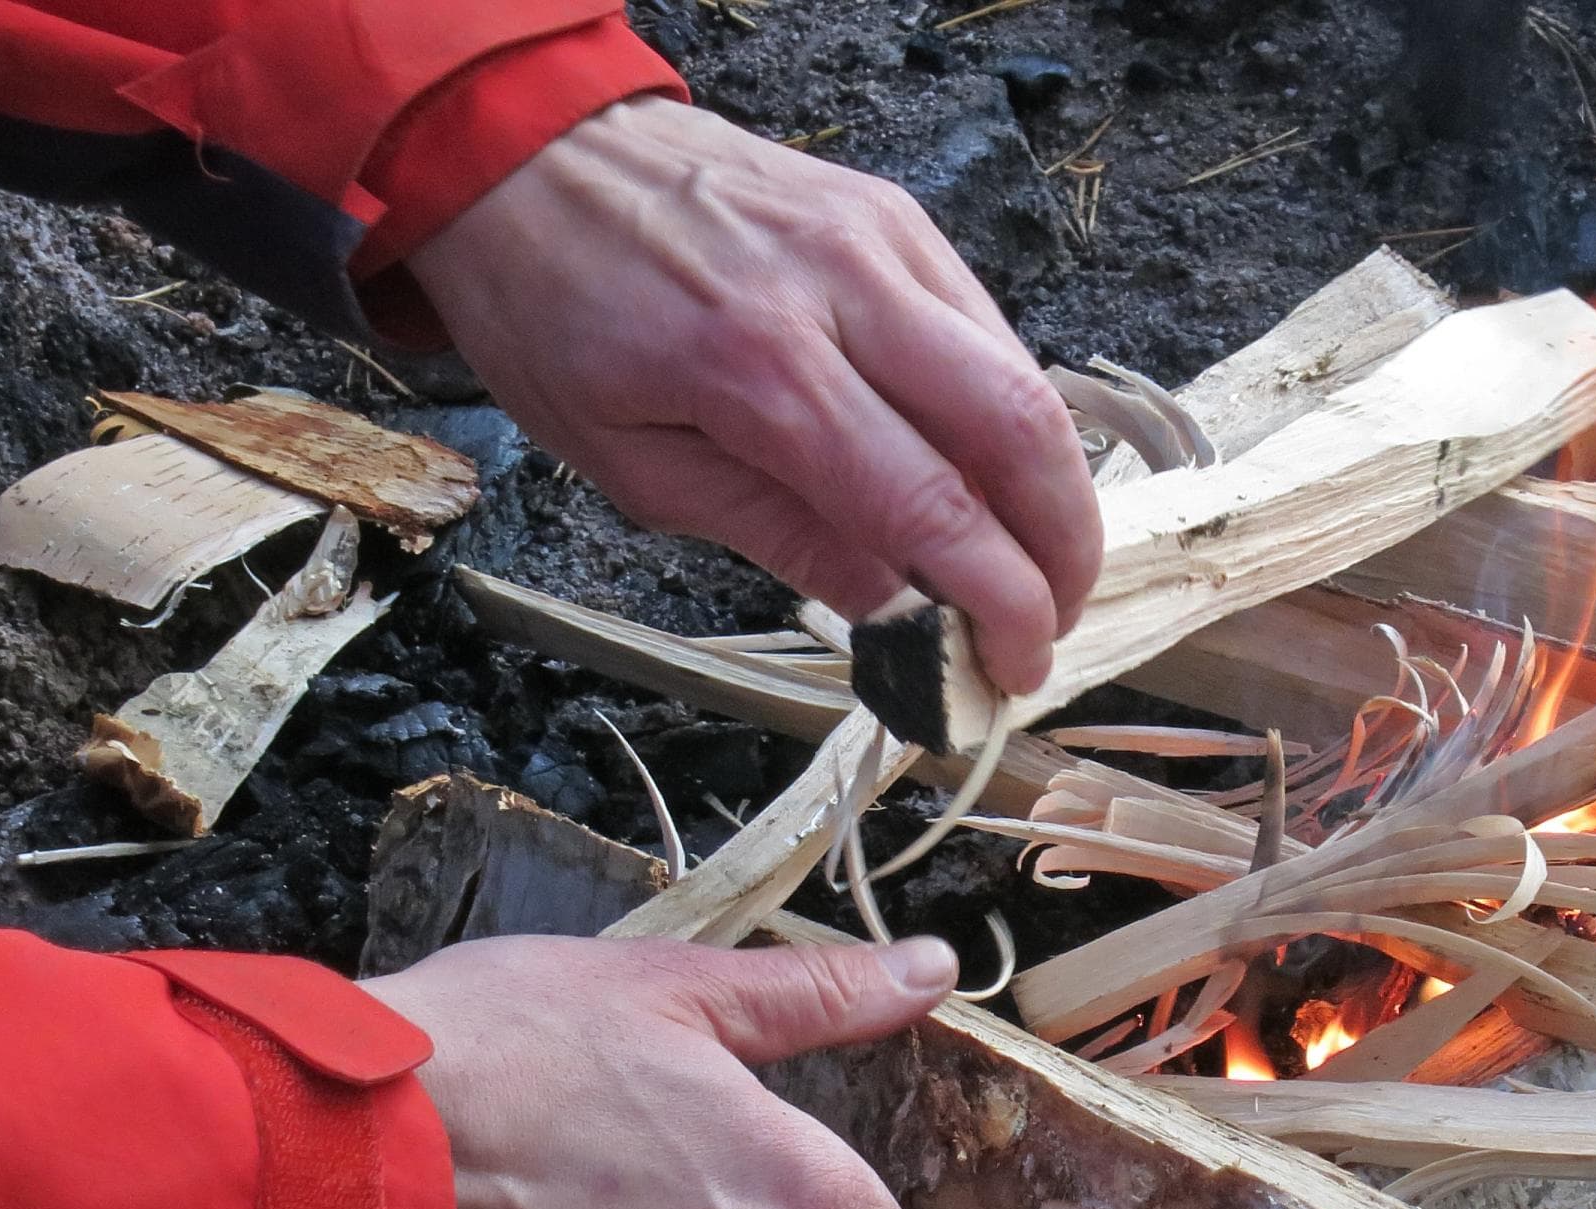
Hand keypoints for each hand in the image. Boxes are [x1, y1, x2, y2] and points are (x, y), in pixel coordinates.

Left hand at [408, 95, 1100, 696]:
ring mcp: (884, 240)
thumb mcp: (636, 467)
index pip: (929, 506)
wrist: (532, 155)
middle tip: (1053, 619)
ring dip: (1054, 486)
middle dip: (1064, 547)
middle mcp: (842, 290)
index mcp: (761, 369)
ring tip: (1032, 560)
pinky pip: (989, 327)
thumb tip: (899, 611)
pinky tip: (987, 469)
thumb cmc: (558, 314)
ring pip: (1025, 375)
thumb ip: (781, 535)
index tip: (1014, 666)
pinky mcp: (899, 217)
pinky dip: (1010, 415)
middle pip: (1018, 430)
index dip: (997, 602)